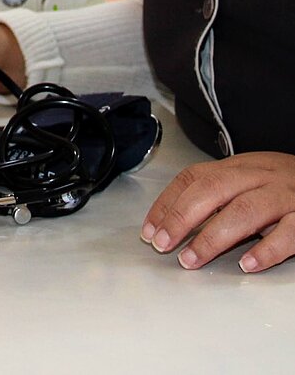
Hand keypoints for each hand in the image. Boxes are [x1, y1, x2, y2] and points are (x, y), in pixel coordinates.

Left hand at [141, 152, 294, 271]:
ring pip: (246, 210)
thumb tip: (167, 222)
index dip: (167, 203)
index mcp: (239, 166)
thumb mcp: (246, 181)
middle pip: (213, 190)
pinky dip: (267, 250)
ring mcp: (286, 195)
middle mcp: (260, 176)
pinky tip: (248, 264)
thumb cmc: (283, 186)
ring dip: (213, 237)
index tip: (149, 230)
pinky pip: (289, 233)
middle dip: (182, 217)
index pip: (193, 178)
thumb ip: (215, 195)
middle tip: (163, 244)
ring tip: (191, 259)